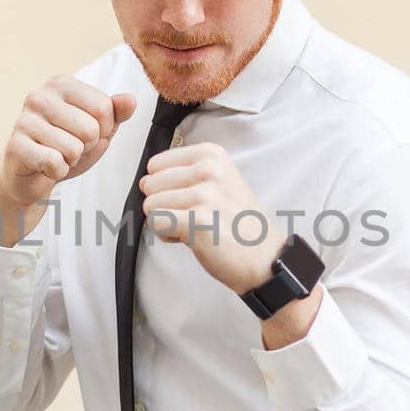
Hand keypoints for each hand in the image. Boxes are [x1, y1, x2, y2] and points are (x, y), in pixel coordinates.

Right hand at [0, 76, 135, 245]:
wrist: (33, 175)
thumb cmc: (66, 146)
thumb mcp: (99, 128)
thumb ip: (116, 113)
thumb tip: (131, 100)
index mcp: (61, 84)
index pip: (104, 107)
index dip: (104, 129)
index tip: (86, 133)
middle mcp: (40, 96)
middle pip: (91, 128)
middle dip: (87, 146)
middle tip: (70, 147)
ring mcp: (24, 120)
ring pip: (74, 148)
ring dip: (71, 160)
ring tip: (57, 155)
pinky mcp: (15, 145)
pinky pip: (55, 163)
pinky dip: (57, 172)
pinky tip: (46, 166)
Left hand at [139, 141, 283, 294]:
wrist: (264, 256)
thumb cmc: (237, 222)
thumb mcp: (218, 181)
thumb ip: (183, 174)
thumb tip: (144, 181)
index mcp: (211, 154)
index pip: (155, 164)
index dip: (165, 187)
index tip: (190, 199)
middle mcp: (208, 169)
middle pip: (150, 184)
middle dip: (164, 205)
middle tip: (193, 216)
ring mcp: (204, 194)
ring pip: (150, 205)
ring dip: (166, 222)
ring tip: (193, 227)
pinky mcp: (197, 220)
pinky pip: (156, 223)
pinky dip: (167, 236)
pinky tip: (190, 238)